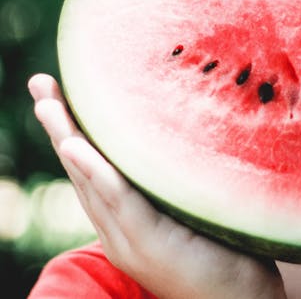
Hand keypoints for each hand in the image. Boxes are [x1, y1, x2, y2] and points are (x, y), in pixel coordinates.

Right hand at [28, 74, 286, 298]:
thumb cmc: (224, 251)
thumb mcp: (192, 207)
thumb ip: (176, 179)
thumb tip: (185, 128)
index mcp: (127, 219)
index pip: (92, 168)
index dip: (73, 130)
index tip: (58, 91)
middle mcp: (119, 229)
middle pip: (82, 169)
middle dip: (59, 125)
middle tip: (40, 83)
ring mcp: (131, 239)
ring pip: (91, 182)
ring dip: (68, 140)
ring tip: (48, 104)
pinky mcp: (151, 243)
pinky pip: (120, 201)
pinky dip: (97, 173)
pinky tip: (78, 147)